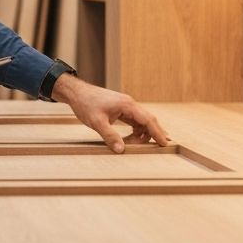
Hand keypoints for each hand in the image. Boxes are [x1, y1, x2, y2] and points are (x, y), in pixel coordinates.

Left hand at [51, 73, 169, 152]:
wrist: (76, 92)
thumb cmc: (86, 104)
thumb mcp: (97, 122)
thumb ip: (110, 136)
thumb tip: (121, 150)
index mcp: (127, 105)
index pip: (148, 119)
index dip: (157, 132)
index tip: (165, 143)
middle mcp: (129, 104)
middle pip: (148, 119)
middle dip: (154, 133)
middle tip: (161, 146)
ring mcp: (125, 106)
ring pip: (140, 121)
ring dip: (142, 134)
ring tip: (136, 146)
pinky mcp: (119, 109)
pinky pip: (133, 120)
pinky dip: (135, 130)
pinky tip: (132, 139)